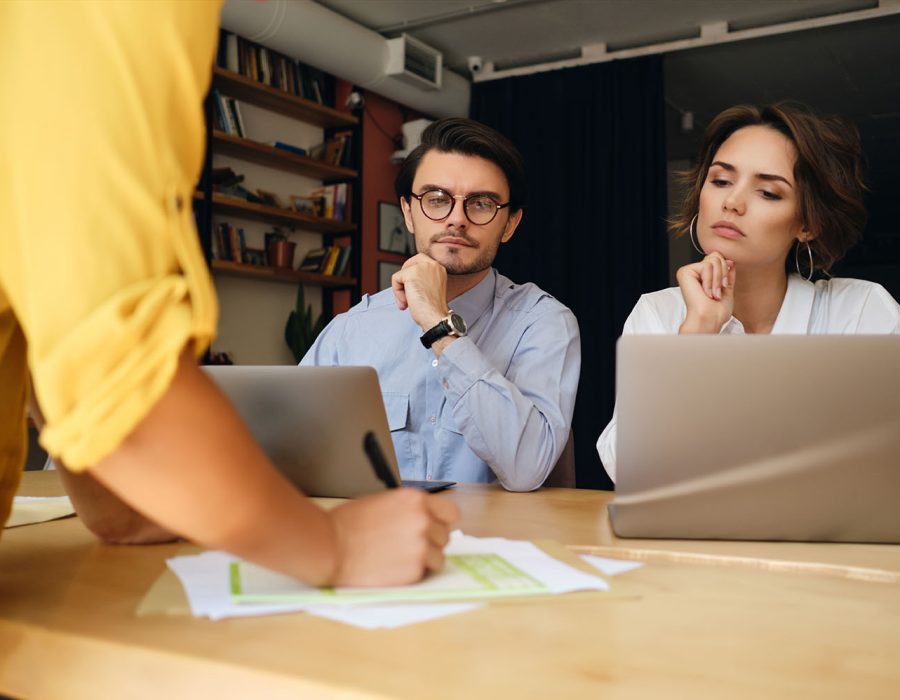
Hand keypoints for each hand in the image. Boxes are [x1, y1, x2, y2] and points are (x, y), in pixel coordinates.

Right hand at [329, 488, 459, 586]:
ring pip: (439, 557)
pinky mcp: (414, 571)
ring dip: (424, 560)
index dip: (442, 522)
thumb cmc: (347, 524)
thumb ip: (408, 510)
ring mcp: (420, 546)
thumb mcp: (382, 503)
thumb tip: (422, 519)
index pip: (451, 512)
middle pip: (445, 536)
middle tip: (409, 546)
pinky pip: (424, 573)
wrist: (330, 547)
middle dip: (431, 542)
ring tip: (400, 559)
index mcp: (415, 500)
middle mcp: (422, 521)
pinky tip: (392, 568)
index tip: (434, 528)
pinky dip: (411, 574)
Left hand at [391, 254, 448, 330]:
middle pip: (409, 263)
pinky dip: (397, 293)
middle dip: (404, 279)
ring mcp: (422, 267)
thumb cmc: (434, 310)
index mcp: (439, 269)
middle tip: (406, 294)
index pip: (420, 261)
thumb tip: (407, 281)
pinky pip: (395, 279)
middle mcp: (433, 265)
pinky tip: (406, 302)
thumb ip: (422, 280)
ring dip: (401, 290)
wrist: (435, 317)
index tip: (411, 289)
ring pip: (401, 274)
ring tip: (408, 303)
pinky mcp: (411, 273)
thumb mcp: (431, 289)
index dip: (411, 274)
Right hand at [676, 252, 735, 333]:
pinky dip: (710, 281)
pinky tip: (706, 292)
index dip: (725, 270)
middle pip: (716, 256)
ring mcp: (688, 271)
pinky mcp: (684, 272)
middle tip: (718, 291)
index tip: (724, 286)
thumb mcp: (726, 288)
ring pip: (713, 261)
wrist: (710, 319)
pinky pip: (706, 266)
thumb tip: (730, 260)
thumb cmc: (717, 310)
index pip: (718, 259)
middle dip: (722, 274)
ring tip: (713, 293)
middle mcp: (694, 272)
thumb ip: (727, 274)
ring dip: (717, 280)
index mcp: (702, 275)